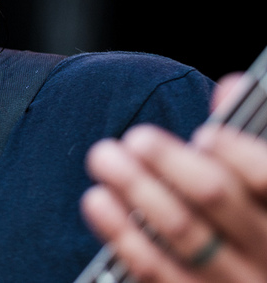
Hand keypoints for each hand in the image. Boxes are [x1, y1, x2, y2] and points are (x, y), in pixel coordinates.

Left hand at [81, 75, 266, 281]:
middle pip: (216, 199)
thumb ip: (248, 139)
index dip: (240, 156)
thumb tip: (232, 85)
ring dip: (136, 188)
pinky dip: (121, 232)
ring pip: (180, 232)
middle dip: (170, 162)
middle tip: (137, 137)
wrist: (247, 280)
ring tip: (104, 157)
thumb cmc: (253, 220)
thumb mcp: (261, 183)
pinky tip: (97, 201)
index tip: (206, 135)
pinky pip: (154, 270)